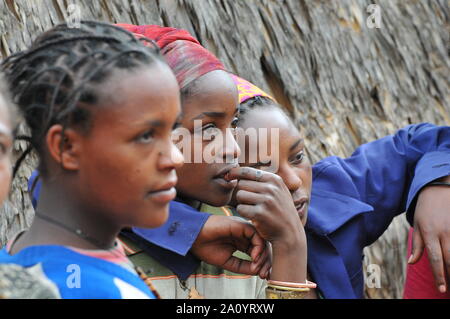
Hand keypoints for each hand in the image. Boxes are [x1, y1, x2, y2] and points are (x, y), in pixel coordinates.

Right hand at [190, 215, 271, 278]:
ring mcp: (243, 229)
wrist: (193, 238)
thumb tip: (257, 271)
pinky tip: (253, 256)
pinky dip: (258, 246)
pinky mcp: (241, 224)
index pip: (258, 252)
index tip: (263, 276)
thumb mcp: (228, 261)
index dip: (263, 264)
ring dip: (263, 255)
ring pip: (262, 240)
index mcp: (241, 241)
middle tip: (264, 273)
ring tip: (257, 266)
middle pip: (263, 246)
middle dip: (266, 261)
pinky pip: (256, 235)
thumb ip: (243, 266)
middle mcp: (244, 234)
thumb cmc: (206, 247)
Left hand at [227, 167, 303, 244]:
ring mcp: (266, 201)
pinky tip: (253, 216)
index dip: (235, 172)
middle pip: (241, 184)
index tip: (229, 175)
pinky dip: (243, 213)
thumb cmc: (279, 210)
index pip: (247, 171)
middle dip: (242, 192)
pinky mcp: (260, 214)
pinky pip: (240, 208)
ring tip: (253, 209)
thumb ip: (261, 180)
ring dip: (242, 203)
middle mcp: (271, 188)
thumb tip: (234, 171)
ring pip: (240, 195)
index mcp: (274, 180)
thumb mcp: (277, 191)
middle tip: (250, 202)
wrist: (290, 233)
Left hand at [409, 175, 449, 292]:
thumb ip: (417, 245)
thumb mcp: (417, 225)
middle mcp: (444, 233)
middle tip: (449, 289)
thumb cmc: (425, 209)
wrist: (439, 189)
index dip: (439, 275)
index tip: (441, 289)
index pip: (435, 259)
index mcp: (429, 233)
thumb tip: (412, 262)